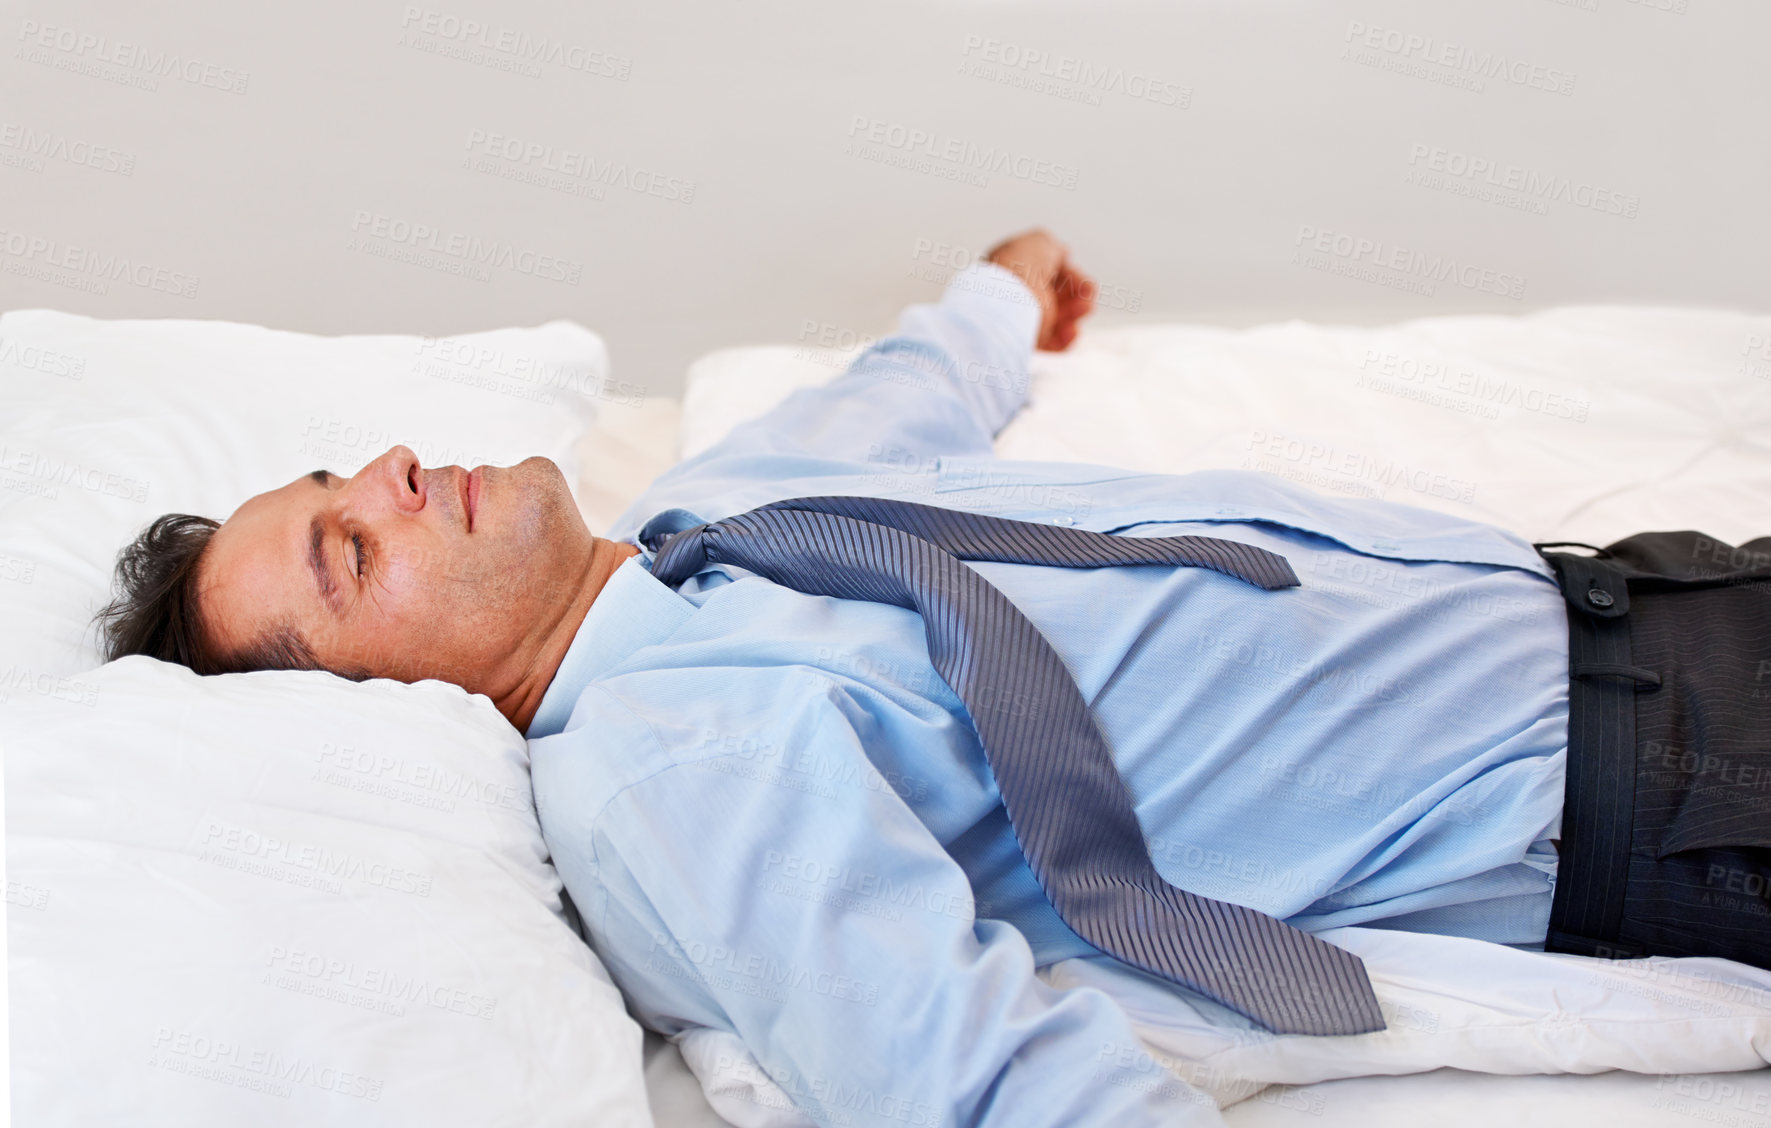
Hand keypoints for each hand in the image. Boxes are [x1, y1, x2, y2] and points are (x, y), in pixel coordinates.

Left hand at [984, 228, 1096, 350]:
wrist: (1009, 296)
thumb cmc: (1022, 264)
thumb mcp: (1042, 242)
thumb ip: (1056, 248)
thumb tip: (1065, 254)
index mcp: (1017, 269)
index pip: (1050, 273)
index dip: (1069, 273)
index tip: (1077, 272)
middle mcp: (1020, 293)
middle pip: (1059, 295)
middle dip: (1079, 292)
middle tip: (1087, 292)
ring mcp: (1025, 317)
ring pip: (1060, 318)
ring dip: (1078, 311)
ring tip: (1085, 308)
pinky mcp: (1029, 340)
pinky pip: (1054, 342)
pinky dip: (1067, 337)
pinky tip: (1073, 329)